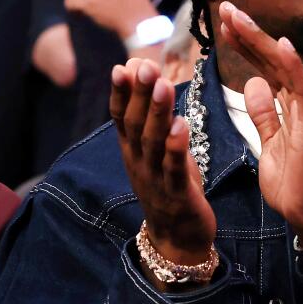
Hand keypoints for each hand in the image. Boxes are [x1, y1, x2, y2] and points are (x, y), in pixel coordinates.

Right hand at [109, 58, 215, 272]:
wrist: (177, 237)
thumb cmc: (170, 186)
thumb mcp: (159, 151)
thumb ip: (154, 120)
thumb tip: (151, 81)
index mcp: (133, 150)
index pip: (121, 117)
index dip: (121, 92)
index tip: (122, 65)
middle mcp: (138, 161)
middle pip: (135, 123)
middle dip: (140, 94)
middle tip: (144, 66)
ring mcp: (155, 178)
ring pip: (153, 142)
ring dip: (158, 113)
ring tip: (163, 86)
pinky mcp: (176, 193)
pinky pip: (174, 168)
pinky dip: (176, 146)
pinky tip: (182, 125)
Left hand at [215, 2, 302, 246]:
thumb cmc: (294, 183)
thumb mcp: (269, 144)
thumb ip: (265, 114)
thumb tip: (254, 84)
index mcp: (292, 106)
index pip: (267, 66)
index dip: (247, 43)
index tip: (224, 24)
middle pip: (274, 59)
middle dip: (249, 33)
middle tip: (225, 8)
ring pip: (286, 65)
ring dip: (262, 40)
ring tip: (237, 17)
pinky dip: (293, 65)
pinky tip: (280, 44)